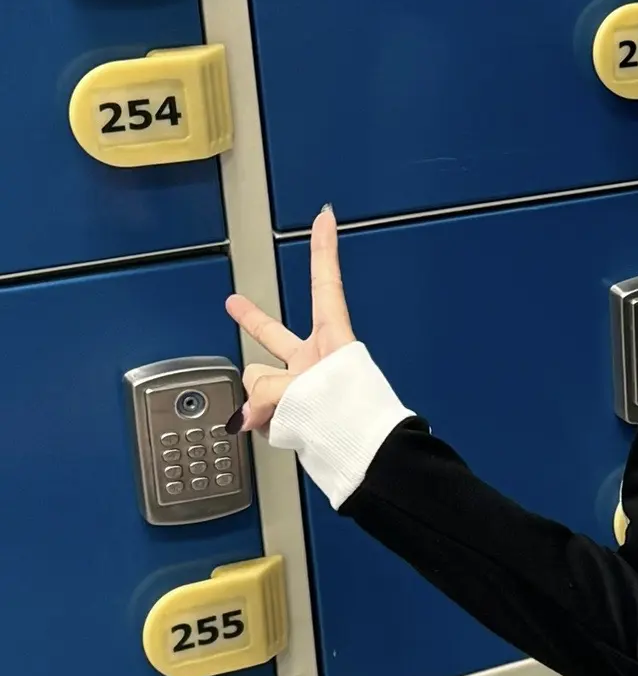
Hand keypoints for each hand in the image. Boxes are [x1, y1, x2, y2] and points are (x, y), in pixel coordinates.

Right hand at [223, 206, 352, 433]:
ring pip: (260, 383)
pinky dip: (264, 422)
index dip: (323, 249)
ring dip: (260, 399)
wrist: (365, 459)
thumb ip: (265, 390)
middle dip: (252, 321)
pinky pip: (263, 413)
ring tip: (276, 414)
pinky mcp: (297, 415)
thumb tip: (246, 410)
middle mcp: (317, 360)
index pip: (325, 284)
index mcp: (331, 339)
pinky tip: (278, 430)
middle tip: (235, 304)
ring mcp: (305, 388)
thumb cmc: (351, 416)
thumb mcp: (301, 389)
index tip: (326, 217)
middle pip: (275, 335)